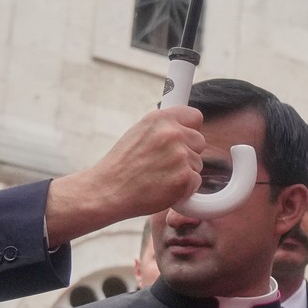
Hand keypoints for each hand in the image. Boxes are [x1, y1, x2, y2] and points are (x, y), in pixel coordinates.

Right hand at [43, 105, 205, 246]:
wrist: (108, 190)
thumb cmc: (122, 165)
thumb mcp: (139, 133)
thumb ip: (163, 129)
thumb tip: (185, 127)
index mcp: (160, 119)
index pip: (194, 116)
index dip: (190, 129)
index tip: (184, 137)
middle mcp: (172, 133)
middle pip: (199, 141)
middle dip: (188, 153)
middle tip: (165, 163)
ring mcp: (180, 156)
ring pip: (198, 163)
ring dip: (184, 172)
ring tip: (158, 176)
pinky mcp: (185, 178)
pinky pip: (196, 182)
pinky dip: (184, 188)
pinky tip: (163, 188)